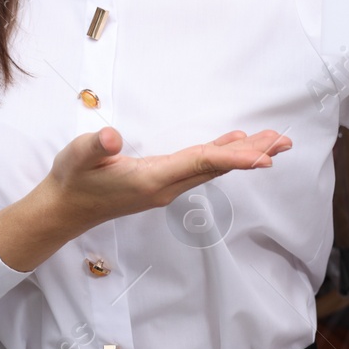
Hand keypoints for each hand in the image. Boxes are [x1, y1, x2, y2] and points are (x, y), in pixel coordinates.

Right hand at [43, 126, 292, 231]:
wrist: (64, 211)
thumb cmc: (71, 180)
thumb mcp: (76, 157)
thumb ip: (95, 147)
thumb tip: (112, 137)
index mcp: (151, 179)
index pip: (199, 164)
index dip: (233, 158)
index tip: (265, 157)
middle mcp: (165, 187)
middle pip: (216, 168)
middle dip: (252, 155)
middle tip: (284, 142)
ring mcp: (165, 188)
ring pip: (211, 170)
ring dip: (242, 156)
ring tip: (271, 143)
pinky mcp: (161, 185)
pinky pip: (200, 169)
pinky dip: (222, 157)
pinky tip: (232, 146)